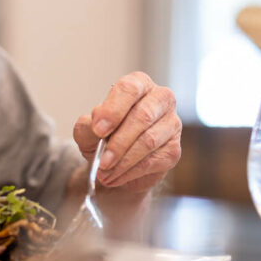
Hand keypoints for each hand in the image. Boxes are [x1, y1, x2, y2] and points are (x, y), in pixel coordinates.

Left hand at [72, 72, 181, 191]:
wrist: (114, 163)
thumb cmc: (104, 137)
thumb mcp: (87, 129)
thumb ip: (88, 125)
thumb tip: (97, 124)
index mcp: (139, 84)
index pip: (130, 88)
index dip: (113, 109)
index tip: (98, 129)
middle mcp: (160, 99)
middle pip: (142, 116)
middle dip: (118, 142)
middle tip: (102, 160)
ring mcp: (171, 124)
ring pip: (148, 141)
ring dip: (123, 161)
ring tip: (104, 172)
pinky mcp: (173, 149)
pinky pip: (153, 161)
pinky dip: (130, 172)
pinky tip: (116, 177)